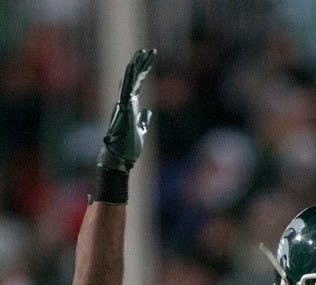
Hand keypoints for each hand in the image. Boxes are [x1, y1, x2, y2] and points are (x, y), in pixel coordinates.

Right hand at [98, 49, 155, 171]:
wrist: (120, 157)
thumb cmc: (128, 147)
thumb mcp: (141, 131)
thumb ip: (143, 120)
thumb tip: (148, 112)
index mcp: (130, 106)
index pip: (137, 83)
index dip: (143, 71)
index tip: (149, 59)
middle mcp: (125, 102)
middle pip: (134, 78)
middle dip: (142, 64)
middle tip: (150, 51)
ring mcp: (123, 104)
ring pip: (130, 80)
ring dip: (137, 66)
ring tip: (144, 52)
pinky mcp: (123, 109)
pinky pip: (126, 90)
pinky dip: (129, 77)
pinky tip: (132, 66)